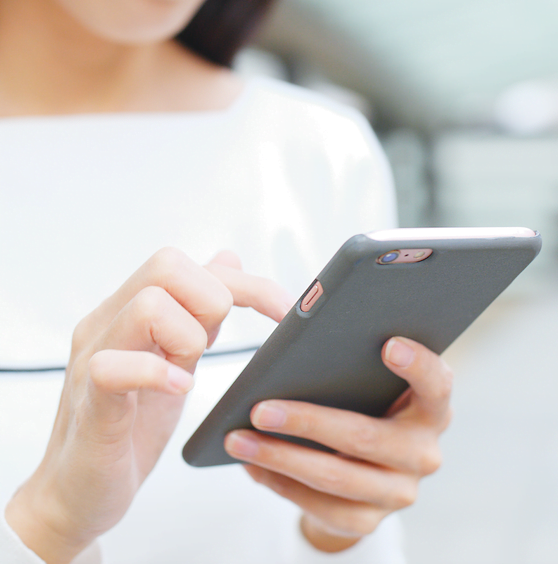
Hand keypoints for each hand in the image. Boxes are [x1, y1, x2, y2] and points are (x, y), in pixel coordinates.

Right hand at [5, 248, 292, 563]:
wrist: (81, 491)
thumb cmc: (132, 424)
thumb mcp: (176, 358)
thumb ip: (198, 310)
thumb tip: (229, 258)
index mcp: (130, 308)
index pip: (187, 264)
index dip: (246, 283)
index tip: (284, 313)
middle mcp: (108, 321)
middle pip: (167, 265)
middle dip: (213, 301)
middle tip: (212, 346)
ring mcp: (94, 357)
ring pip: (148, 305)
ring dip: (188, 338)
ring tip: (186, 373)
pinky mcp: (90, 404)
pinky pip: (112, 367)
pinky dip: (156, 374)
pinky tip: (178, 390)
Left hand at [224, 337, 452, 552]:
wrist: (370, 468)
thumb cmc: (365, 405)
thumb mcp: (369, 384)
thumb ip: (351, 364)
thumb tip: (291, 347)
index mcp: (429, 407)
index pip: (438, 383)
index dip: (417, 364)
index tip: (387, 344)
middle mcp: (424, 451)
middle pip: (365, 436)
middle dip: (306, 421)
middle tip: (261, 409)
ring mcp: (401, 491)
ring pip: (336, 477)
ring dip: (280, 458)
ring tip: (239, 440)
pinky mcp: (371, 519)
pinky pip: (322, 507)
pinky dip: (281, 485)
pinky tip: (253, 466)